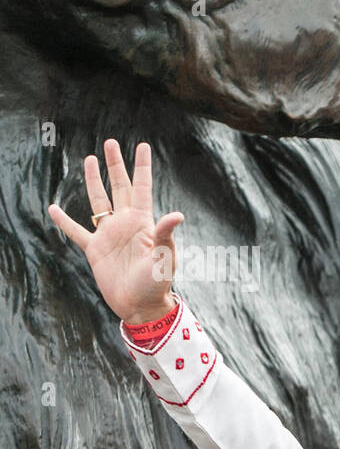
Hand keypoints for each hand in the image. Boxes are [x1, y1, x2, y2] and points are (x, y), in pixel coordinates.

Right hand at [48, 139, 183, 324]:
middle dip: (115, 165)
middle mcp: (126, 224)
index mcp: (144, 222)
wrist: (141, 305)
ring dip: (94, 181)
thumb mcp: (164, 258)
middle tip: (111, 143)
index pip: (142, 188)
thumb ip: (166, 234)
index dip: (142, 167)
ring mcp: (109, 235)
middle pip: (120, 187)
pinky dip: (65, 221)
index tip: (142, 146)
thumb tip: (176, 214)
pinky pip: (76, 232)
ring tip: (89, 159)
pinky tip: (54, 208)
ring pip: (99, 202)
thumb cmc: (157, 283)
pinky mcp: (95, 250)